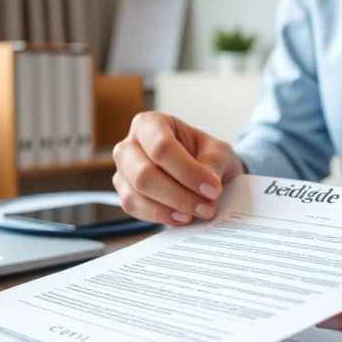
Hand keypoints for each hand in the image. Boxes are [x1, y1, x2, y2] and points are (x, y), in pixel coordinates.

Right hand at [112, 111, 244, 224]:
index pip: (162, 147)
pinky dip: (159, 216)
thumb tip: (208, 186)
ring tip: (198, 214)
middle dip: (179, 195)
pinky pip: (134, 208)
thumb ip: (214, 164)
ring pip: (136, 194)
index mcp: (150, 123)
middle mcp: (129, 145)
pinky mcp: (124, 193)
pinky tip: (182, 218)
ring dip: (170, 208)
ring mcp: (123, 171)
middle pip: (145, 174)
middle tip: (207, 207)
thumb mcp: (218, 152)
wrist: (200, 172)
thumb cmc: (206, 155)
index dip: (188, 171)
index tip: (213, 189)